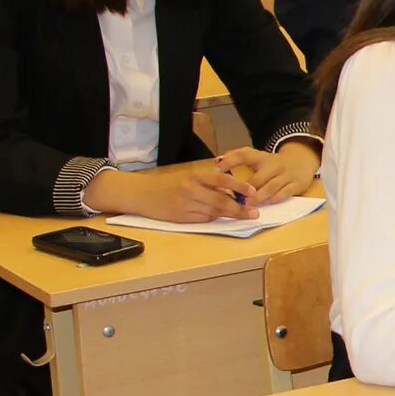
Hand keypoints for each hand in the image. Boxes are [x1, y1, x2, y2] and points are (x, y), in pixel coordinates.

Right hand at [90, 158, 251, 222]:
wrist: (140, 194)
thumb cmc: (166, 184)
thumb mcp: (187, 177)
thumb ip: (207, 183)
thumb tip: (231, 192)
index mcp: (194, 175)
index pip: (221, 180)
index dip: (239, 186)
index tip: (253, 192)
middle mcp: (191, 189)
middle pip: (221, 200)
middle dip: (240, 208)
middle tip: (254, 212)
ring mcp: (186, 205)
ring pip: (214, 212)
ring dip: (229, 214)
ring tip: (243, 215)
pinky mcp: (181, 218)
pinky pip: (203, 220)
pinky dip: (212, 218)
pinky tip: (217, 217)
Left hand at [220, 139, 318, 205]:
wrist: (302, 162)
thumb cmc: (272, 164)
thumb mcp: (257, 156)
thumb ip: (237, 157)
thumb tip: (217, 162)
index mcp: (262, 157)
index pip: (245, 155)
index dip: (231, 161)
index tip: (218, 169)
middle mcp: (274, 165)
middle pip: (258, 178)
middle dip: (246, 189)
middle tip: (234, 199)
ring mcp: (286, 175)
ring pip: (271, 187)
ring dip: (258, 197)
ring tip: (247, 205)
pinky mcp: (296, 185)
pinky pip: (284, 194)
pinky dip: (273, 200)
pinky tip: (265, 204)